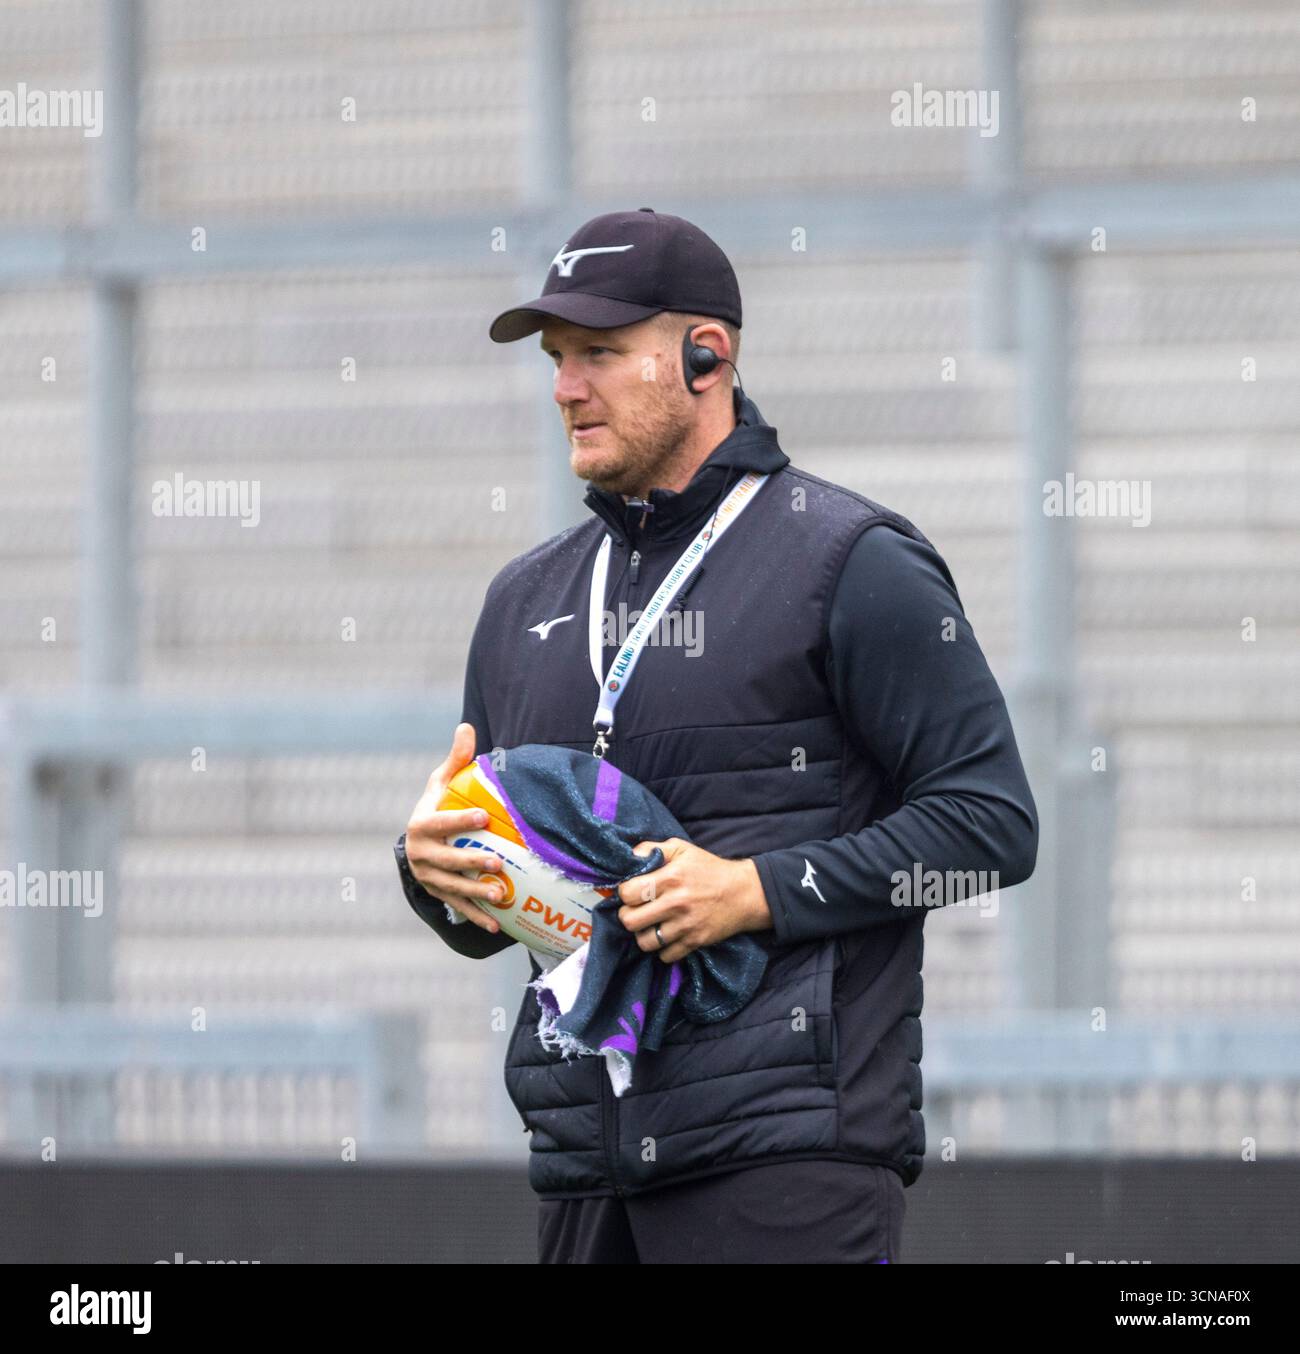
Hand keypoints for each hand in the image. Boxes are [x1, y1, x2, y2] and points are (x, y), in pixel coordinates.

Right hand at [404, 723, 507, 936]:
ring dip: (475, 894)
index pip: (440, 823)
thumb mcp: (440, 783)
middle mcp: (420, 855)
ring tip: (500, 893)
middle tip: (498, 862)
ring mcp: (428, 878)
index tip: (484, 816)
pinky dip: (475, 917)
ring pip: (452, 888)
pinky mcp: (438, 894)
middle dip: (471, 862)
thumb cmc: (435, 806)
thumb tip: (466, 726)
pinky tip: (496, 924)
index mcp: (421, 825)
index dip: (460, 820)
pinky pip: (457, 908)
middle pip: (447, 861)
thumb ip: (455, 760)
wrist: (416, 843)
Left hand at [615, 837, 771, 962]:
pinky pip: (665, 956)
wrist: (743, 893)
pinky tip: (668, 936)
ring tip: (651, 925)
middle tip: (637, 910)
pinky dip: (663, 949)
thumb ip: (653, 848)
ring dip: (644, 934)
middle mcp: (676, 902)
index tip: (633, 892)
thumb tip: (629, 856)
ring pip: (644, 942)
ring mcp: (686, 925)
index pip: (628, 893)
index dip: (625, 892)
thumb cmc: (709, 869)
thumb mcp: (682, 849)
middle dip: (628, 915)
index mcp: (671, 877)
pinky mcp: (695, 942)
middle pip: (630, 921)